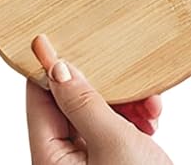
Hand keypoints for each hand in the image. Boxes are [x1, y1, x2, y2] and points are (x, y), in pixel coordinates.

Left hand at [26, 34, 171, 164]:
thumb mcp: (113, 142)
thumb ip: (83, 102)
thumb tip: (57, 67)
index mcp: (49, 160)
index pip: (39, 99)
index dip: (50, 67)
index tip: (59, 37)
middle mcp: (63, 162)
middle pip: (72, 103)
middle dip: (105, 88)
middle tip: (128, 81)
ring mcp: (88, 162)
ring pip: (98, 112)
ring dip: (126, 102)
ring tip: (149, 108)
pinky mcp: (110, 162)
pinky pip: (115, 127)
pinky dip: (134, 118)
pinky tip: (151, 120)